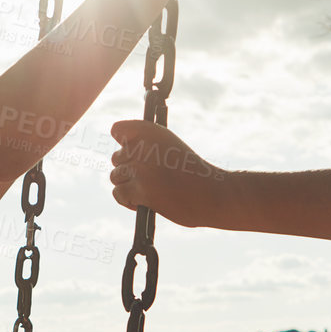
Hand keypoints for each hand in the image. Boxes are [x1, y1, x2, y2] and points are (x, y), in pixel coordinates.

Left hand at [109, 120, 226, 226]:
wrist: (214, 194)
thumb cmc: (194, 173)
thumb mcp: (171, 146)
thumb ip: (146, 145)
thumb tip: (119, 155)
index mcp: (152, 131)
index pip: (118, 130)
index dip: (124, 142)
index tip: (133, 150)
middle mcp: (144, 146)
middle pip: (116, 158)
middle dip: (129, 168)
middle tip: (150, 177)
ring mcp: (141, 168)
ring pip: (116, 177)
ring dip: (129, 186)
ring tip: (150, 190)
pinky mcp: (142, 190)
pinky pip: (119, 194)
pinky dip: (129, 200)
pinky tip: (146, 201)